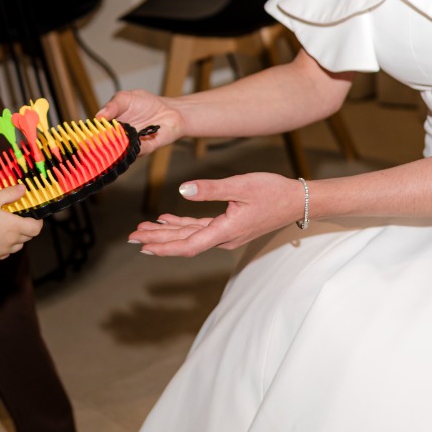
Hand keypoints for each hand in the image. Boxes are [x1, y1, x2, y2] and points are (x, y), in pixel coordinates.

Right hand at [0, 183, 42, 259]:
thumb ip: (10, 193)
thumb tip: (23, 189)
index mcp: (15, 226)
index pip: (37, 228)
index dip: (38, 221)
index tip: (33, 215)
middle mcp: (12, 240)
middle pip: (28, 236)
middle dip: (27, 227)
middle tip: (18, 217)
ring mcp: (4, 250)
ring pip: (18, 244)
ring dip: (17, 236)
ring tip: (6, 227)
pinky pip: (6, 251)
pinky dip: (6, 244)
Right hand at [97, 89, 183, 155]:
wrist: (171, 111)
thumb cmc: (147, 103)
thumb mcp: (126, 97)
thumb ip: (113, 105)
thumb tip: (98, 116)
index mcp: (110, 124)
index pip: (95, 131)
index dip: (90, 133)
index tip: (85, 134)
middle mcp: (118, 137)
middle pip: (105, 144)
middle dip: (101, 143)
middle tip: (98, 139)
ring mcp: (130, 145)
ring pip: (118, 151)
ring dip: (116, 147)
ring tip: (116, 139)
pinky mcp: (144, 149)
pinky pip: (136, 152)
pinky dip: (134, 148)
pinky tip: (133, 140)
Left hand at [128, 172, 300, 255]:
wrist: (298, 201)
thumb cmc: (273, 192)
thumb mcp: (241, 185)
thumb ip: (210, 189)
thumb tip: (183, 191)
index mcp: (226, 230)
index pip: (188, 244)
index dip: (164, 246)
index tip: (144, 246)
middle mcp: (224, 237)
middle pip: (185, 242)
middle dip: (158, 240)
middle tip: (133, 237)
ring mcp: (227, 233)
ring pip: (191, 235)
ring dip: (167, 232)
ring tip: (144, 229)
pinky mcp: (230, 226)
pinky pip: (201, 228)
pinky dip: (182, 225)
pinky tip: (167, 219)